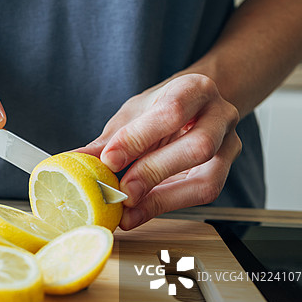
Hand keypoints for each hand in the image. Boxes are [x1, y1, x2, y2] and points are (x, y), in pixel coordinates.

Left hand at [77, 74, 241, 229]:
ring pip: (207, 180)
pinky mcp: (224, 174)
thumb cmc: (160, 109)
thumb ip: (109, 139)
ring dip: (162, 198)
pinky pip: (201, 196)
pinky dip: (166, 207)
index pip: (171, 112)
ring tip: (128, 210)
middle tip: (122, 191)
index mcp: (196, 88)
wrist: (193, 109)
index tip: (109, 160)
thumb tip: (73, 161)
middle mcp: (221, 115)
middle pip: (198, 147)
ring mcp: (229, 146)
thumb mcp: (133, 115)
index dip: (139, 138)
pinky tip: (138, 214)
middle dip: (154, 171)